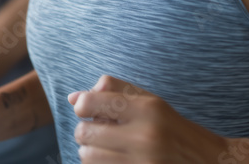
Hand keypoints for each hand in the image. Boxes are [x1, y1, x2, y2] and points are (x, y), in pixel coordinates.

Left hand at [68, 76, 226, 162]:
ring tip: (108, 148)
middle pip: (84, 132)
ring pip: (87, 156)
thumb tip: (74, 98)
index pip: (90, 103)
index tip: (90, 109)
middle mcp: (143, 137)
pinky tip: (114, 159)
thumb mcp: (151, 101)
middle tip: (101, 131)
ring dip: (91, 151)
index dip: (83, 106)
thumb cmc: (174, 129)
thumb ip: (114, 92)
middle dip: (87, 130)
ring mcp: (141, 163)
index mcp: (147, 110)